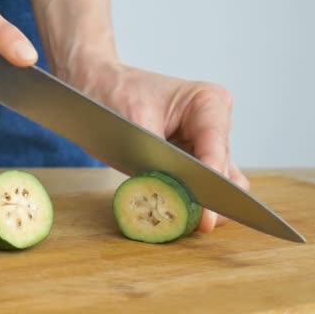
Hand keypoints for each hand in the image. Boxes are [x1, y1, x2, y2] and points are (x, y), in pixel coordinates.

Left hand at [59, 59, 249, 232]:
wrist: (93, 88)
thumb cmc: (113, 94)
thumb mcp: (136, 124)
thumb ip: (160, 160)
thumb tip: (178, 195)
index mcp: (209, 103)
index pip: (217, 150)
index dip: (210, 186)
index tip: (207, 215)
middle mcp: (213, 124)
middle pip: (221, 172)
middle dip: (206, 198)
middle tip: (193, 224)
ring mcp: (202, 145)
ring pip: (214, 185)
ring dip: (199, 203)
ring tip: (181, 219)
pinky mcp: (187, 162)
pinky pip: (195, 188)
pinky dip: (186, 201)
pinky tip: (173, 213)